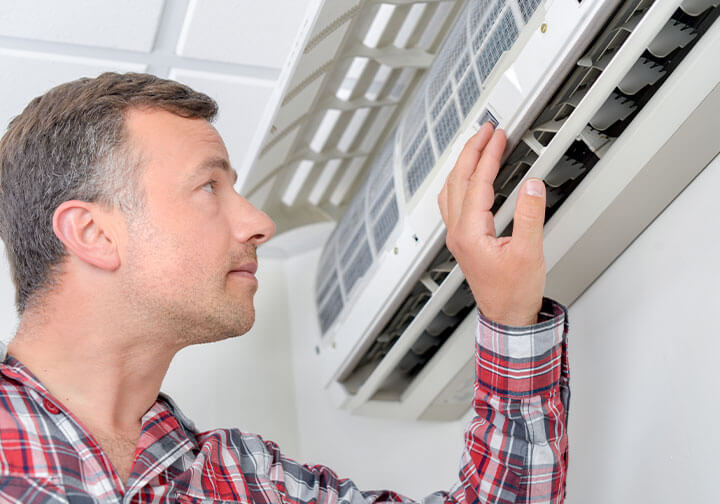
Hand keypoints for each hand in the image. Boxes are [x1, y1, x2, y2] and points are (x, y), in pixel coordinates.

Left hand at [438, 123, 546, 325]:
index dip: (488, 155)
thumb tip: (531, 184)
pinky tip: (469, 177)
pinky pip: (454, 202)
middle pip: (458, 180)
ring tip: (477, 145)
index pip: (477, 182)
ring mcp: (457, 236)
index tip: (498, 135)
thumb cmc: (514, 293)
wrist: (506, 317)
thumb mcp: (529, 253)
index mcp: (470, 232)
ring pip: (451, 190)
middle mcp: (457, 232)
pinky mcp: (462, 240)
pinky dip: (461, 181)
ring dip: (463, 164)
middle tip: (486, 130)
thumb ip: (529, 216)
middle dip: (471, 151)